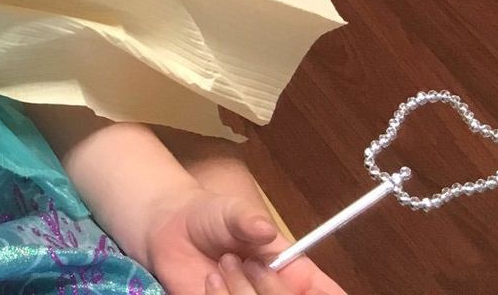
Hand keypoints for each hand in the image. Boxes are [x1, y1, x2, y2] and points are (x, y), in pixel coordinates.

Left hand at [142, 192, 349, 294]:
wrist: (170, 228)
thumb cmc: (212, 217)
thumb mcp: (232, 211)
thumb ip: (249, 220)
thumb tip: (264, 229)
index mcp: (294, 274)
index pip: (327, 294)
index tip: (304, 291)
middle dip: (270, 291)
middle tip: (246, 265)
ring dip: (239, 293)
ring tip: (222, 266)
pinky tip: (208, 280)